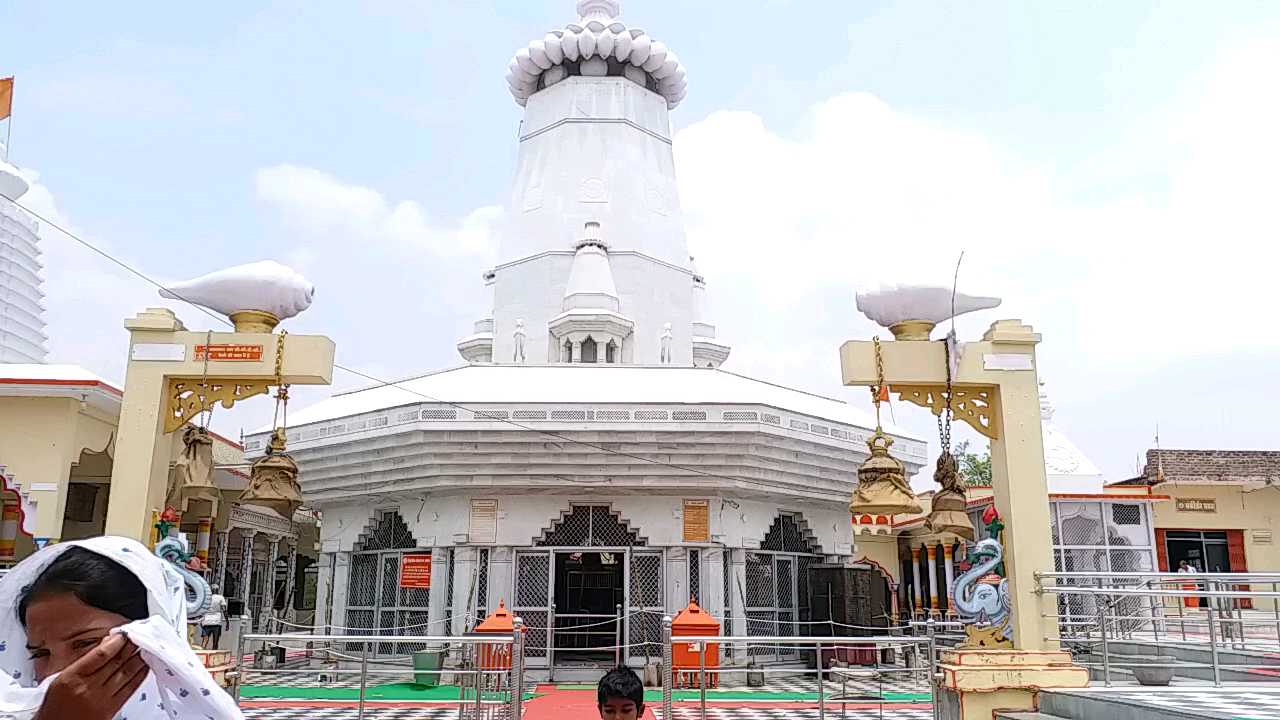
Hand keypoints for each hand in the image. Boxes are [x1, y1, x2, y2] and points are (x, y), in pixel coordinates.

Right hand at [34, 634, 148, 719]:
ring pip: (126, 674)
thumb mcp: (59, 680)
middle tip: (138, 636)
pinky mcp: (111, 710)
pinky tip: (144, 666)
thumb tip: (105, 645)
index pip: (101, 654)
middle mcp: (88, 688)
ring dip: (138, 658)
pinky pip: (130, 689)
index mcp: (72, 678)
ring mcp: (101, 700)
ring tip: (145, 647)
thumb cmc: (54, 707)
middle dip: (130, 647)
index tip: (124, 634)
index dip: (116, 642)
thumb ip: (82, 662)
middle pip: (116, 662)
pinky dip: (139, 675)